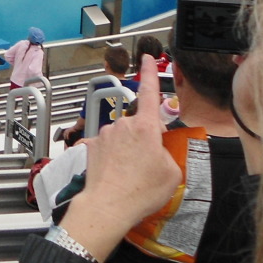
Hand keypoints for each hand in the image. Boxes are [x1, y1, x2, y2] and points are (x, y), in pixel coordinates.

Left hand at [59, 60, 181, 262]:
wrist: (108, 205)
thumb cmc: (142, 191)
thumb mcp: (172, 172)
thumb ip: (168, 152)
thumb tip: (158, 149)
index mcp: (146, 127)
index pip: (150, 92)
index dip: (150, 72)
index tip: (147, 57)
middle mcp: (123, 124)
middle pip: (139, 125)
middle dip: (144, 140)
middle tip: (148, 164)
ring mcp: (105, 134)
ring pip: (121, 137)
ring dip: (127, 150)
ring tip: (131, 174)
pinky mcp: (91, 144)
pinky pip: (106, 147)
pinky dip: (112, 158)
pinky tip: (115, 174)